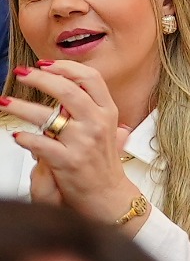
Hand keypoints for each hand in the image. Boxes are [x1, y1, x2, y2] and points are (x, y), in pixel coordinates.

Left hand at [3, 63, 141, 223]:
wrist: (108, 196)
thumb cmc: (102, 163)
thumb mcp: (106, 129)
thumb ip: (91, 108)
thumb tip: (70, 87)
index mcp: (108, 112)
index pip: (90, 78)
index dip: (66, 67)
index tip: (45, 64)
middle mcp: (97, 123)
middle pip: (68, 90)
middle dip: (40, 79)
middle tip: (22, 74)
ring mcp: (83, 142)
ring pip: (48, 115)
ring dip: (21, 106)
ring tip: (5, 102)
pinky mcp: (68, 161)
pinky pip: (40, 144)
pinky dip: (25, 139)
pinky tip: (17, 136)